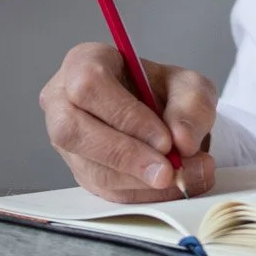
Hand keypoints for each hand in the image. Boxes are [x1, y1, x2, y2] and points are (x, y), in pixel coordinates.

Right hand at [39, 42, 217, 201]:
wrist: (165, 117)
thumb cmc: (166, 92)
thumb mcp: (190, 86)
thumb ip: (192, 105)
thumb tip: (182, 141)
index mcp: (84, 63)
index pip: (90, 86)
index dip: (126, 116)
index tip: (164, 139)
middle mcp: (63, 102)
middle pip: (73, 131)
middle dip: (125, 155)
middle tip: (167, 170)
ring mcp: (67, 141)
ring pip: (89, 167)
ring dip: (138, 180)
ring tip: (180, 177)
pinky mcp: (79, 171)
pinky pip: (103, 190)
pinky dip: (140, 193)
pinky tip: (167, 187)